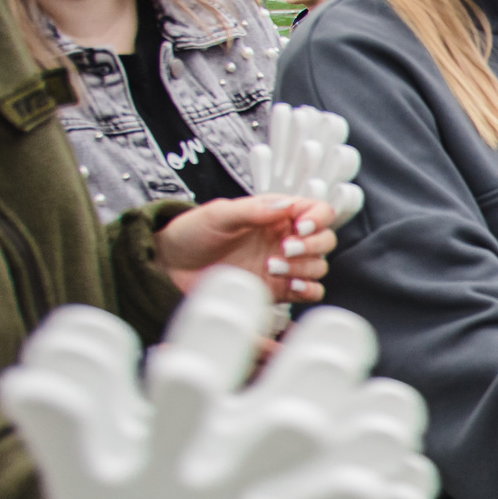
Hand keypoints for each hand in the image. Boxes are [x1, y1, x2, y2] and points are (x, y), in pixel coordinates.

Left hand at [153, 197, 337, 304]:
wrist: (172, 267)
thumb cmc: (192, 234)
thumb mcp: (219, 214)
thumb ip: (253, 210)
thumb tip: (287, 206)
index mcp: (277, 214)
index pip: (318, 210)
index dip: (318, 218)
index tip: (300, 227)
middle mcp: (286, 238)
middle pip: (326, 240)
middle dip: (312, 245)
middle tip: (284, 248)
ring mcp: (285, 265)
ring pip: (319, 266)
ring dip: (303, 267)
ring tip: (271, 266)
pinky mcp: (279, 289)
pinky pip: (311, 291)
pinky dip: (307, 289)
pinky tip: (289, 285)